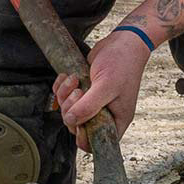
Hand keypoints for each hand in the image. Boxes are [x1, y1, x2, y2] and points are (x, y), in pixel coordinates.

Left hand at [52, 30, 151, 150]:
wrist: (122, 41)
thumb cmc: (122, 63)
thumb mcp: (107, 85)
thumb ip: (89, 106)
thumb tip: (71, 121)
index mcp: (116, 119)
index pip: (96, 142)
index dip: (83, 137)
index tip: (78, 122)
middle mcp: (104, 114)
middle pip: (77, 126)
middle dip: (71, 109)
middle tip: (78, 92)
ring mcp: (93, 103)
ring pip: (68, 111)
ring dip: (65, 96)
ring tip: (74, 80)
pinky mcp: (84, 91)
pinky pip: (64, 98)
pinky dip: (61, 88)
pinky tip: (68, 76)